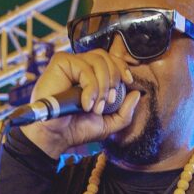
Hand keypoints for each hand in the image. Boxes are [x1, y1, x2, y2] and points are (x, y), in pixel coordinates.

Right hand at [20, 50, 140, 158]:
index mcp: (91, 75)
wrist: (56, 136)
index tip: (128, 82)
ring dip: (103, 86)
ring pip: (98, 60)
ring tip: (95, 106)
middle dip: (114, 80)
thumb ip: (125, 112)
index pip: (110, 60)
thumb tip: (137, 93)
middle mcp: (81, 66)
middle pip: (106, 57)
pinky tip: (85, 103)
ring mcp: (70, 63)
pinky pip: (84, 67)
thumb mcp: (108, 124)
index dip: (121, 67)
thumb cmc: (77, 129)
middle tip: (108, 102)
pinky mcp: (60, 63)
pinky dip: (90, 87)